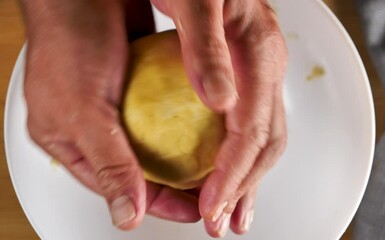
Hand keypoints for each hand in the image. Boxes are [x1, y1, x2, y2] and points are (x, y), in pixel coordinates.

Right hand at [22, 0, 199, 229]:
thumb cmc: (68, 41)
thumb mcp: (83, 110)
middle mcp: (96, 128)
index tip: (193, 209)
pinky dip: (186, 122)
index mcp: (73, 143)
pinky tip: (209, 129)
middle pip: (141, 169)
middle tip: (210, 191)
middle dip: (175, 183)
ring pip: (156, 142)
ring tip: (215, 166)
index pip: (119, 187)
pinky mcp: (140, 83)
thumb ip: (108, 162)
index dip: (157, 203)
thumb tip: (127, 214)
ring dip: (183, 154)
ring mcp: (120, 105)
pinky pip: (167, 111)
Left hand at [151, 0, 287, 236]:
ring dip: (249, 181)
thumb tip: (219, 101)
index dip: (233, 173)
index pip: (252, 130)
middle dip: (244, 188)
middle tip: (221, 222)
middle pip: (266, 142)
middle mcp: (265, 67)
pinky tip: (228, 172)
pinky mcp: (245, 75)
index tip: (210, 204)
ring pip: (264, 138)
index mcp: (258, 54)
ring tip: (233, 212)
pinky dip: (242, 157)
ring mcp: (258, 73)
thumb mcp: (196, 1)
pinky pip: (252, 124)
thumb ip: (205, 47)